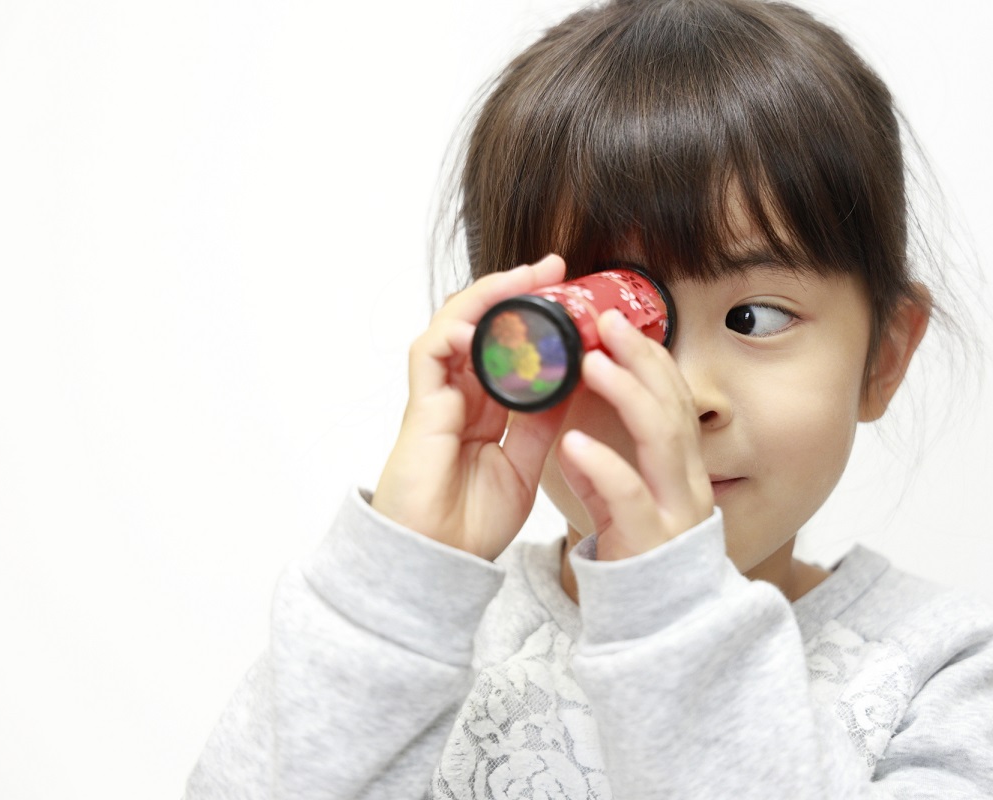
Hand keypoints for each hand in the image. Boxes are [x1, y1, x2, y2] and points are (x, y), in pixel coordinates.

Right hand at [372, 254, 571, 560]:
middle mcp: (459, 395)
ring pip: (454, 325)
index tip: (572, 297)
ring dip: (490, 296)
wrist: (437, 561)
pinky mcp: (420, 406)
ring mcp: (437, 397)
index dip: (535, 317)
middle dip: (514, 290)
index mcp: (483, 408)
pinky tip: (488, 319)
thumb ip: (540, 422)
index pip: (508, 345)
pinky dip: (458, 328)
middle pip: (481, 324)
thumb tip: (571, 379)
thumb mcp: (523, 464)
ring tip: (526, 277)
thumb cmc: (470, 523)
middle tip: (553, 268)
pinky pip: (430, 351)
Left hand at [555, 310, 713, 560]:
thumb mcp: (620, 504)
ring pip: (663, 441)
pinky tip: (573, 443)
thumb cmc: (637, 559)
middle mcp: (686, 482)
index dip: (648, 356)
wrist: (655, 629)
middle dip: (643, 359)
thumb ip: (603, 469)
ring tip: (591, 363)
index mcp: (680, 468)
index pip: (673, 397)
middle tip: (606, 320)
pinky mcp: (650, 542)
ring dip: (627, 396)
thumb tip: (574, 431)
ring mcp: (674, 511)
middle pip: (674, 406)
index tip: (617, 321)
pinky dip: (603, 465)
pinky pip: (630, 497)